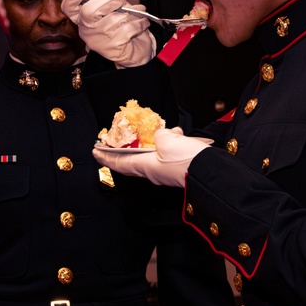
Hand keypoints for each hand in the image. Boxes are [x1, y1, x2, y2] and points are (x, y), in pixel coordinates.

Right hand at [61, 0, 155, 66]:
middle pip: (90, 10)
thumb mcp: (111, 8)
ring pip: (114, 19)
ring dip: (131, 13)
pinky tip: (142, 24)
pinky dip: (139, 23)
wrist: (135, 51)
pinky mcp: (112, 48)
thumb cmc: (122, 26)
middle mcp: (86, 30)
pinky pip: (127, 29)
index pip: (69, 6)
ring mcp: (98, 40)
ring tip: (138, 14)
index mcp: (82, 17)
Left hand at [93, 127, 212, 186]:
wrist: (210, 172)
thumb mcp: (168, 140)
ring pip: (149, 156)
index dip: (105, 156)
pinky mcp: (177, 169)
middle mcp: (152, 171)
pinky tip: (175, 134)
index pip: (119, 162)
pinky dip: (165, 143)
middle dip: (120, 152)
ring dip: (145, 145)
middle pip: (131, 161)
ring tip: (146, 133)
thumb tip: (161, 134)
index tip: (94, 151)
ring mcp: (165, 172)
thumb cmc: (185, 159)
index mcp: (145, 166)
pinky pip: (165, 154)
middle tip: (111, 144)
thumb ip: (159, 134)